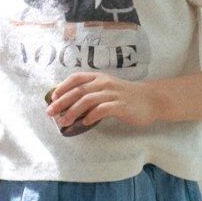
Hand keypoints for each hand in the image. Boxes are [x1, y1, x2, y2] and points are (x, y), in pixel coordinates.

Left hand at [45, 73, 164, 131]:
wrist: (150, 100)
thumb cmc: (125, 96)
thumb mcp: (107, 88)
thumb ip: (91, 92)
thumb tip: (70, 104)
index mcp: (99, 77)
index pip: (76, 78)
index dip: (63, 86)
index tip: (52, 97)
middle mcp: (104, 83)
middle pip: (78, 90)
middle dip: (62, 102)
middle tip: (51, 113)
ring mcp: (113, 94)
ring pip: (87, 100)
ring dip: (73, 111)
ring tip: (64, 122)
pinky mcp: (121, 106)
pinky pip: (102, 110)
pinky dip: (91, 116)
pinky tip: (84, 123)